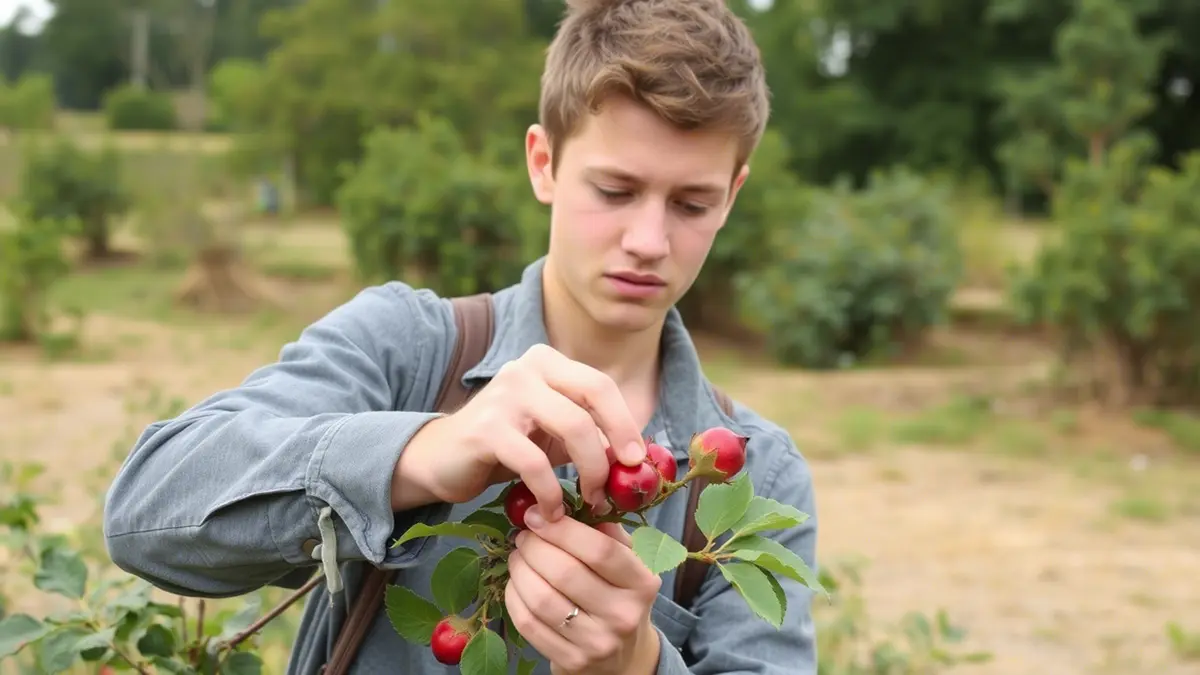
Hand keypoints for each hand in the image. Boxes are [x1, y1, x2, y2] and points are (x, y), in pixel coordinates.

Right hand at [392, 343, 646, 515]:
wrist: (442, 459)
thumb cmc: (508, 446)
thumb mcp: (552, 433)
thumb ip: (589, 433)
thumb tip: (641, 458)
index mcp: (547, 362)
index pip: (600, 385)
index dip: (625, 422)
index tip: (639, 461)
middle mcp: (527, 368)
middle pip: (592, 397)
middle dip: (615, 444)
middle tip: (619, 484)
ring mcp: (505, 395)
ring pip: (572, 427)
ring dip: (589, 472)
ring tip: (588, 502)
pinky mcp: (487, 429)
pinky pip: (535, 462)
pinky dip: (551, 493)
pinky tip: (551, 513)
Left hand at [505, 506, 661, 674]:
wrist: (623, 657)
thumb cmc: (620, 596)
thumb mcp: (628, 563)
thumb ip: (607, 533)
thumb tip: (571, 502)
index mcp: (642, 583)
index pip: (600, 550)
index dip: (562, 530)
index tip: (537, 515)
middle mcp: (623, 615)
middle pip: (565, 573)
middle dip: (534, 547)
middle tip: (523, 536)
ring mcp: (597, 643)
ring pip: (542, 599)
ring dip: (520, 571)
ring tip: (517, 557)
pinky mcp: (571, 662)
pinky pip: (528, 624)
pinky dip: (514, 597)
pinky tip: (516, 583)